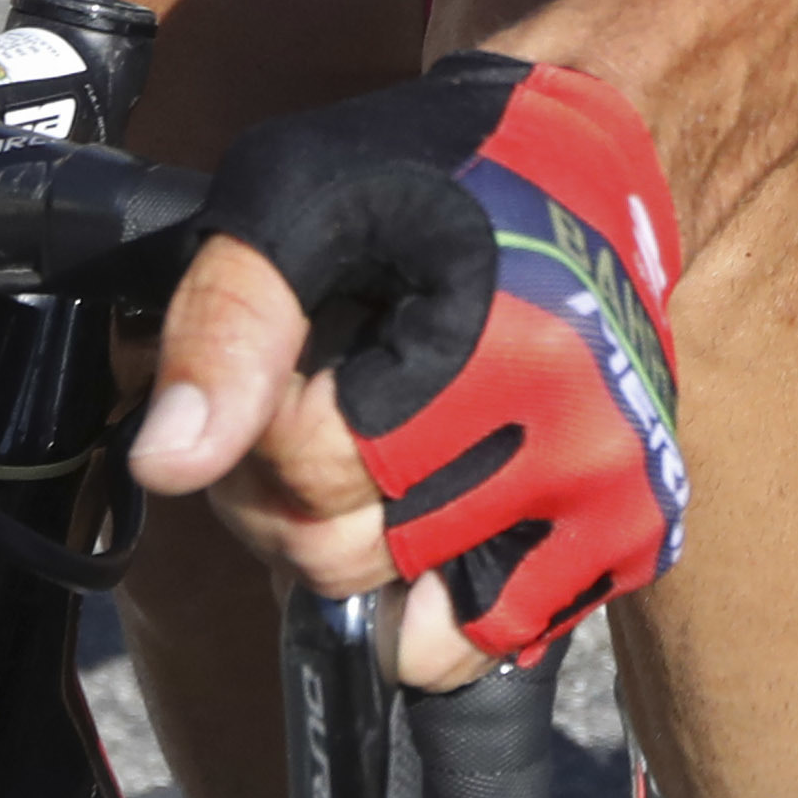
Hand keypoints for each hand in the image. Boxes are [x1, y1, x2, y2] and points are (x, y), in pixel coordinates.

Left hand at [134, 55, 686, 667]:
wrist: (574, 154)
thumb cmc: (430, 164)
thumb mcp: (296, 199)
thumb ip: (226, 327)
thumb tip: (167, 466)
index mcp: (516, 350)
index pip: (313, 470)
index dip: (262, 416)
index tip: (286, 354)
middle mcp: (585, 441)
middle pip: (347, 555)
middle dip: (286, 494)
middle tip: (302, 407)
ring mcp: (615, 498)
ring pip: (405, 620)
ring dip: (349, 547)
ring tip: (359, 451)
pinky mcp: (630, 530)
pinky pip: (492, 643)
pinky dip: (432, 609)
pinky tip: (416, 517)